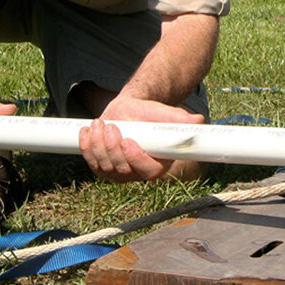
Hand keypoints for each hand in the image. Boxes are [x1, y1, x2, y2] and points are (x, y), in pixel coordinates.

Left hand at [78, 96, 203, 181]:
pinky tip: (88, 131)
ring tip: (100, 123)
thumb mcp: (166, 114)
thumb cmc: (151, 115)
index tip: (128, 141)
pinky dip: (87, 146)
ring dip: (98, 144)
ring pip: (104, 166)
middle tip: (111, 126)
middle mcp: (138, 172)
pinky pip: (91, 162)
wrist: (132, 111)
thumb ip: (180, 119)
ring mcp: (118, 172)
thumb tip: (197, 120)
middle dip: (112, 147)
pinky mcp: (103, 167)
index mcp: (159, 164)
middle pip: (121, 169)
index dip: (135, 159)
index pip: (147, 171)